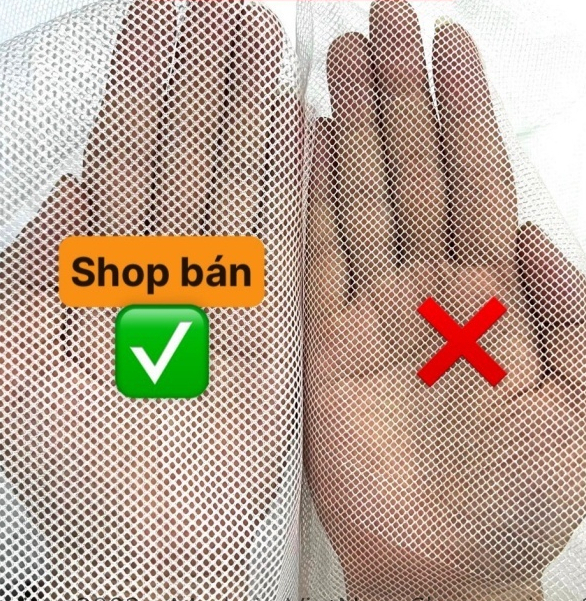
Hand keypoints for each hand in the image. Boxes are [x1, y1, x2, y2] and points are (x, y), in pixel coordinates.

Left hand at [0, 1, 300, 597]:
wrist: (150, 541)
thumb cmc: (78, 473)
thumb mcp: (7, 375)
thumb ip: (25, 277)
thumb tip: (65, 194)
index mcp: (100, 274)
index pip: (120, 156)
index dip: (132, 85)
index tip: (150, 15)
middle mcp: (166, 266)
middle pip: (183, 151)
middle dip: (198, 74)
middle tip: (220, 2)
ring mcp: (225, 287)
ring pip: (234, 177)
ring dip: (245, 107)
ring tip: (261, 35)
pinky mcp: (272, 318)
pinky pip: (280, 236)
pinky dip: (286, 180)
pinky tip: (292, 124)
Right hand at [304, 1, 585, 598]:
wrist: (448, 562)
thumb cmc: (518, 496)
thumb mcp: (581, 403)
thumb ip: (569, 314)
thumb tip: (536, 233)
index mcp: (489, 298)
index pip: (473, 180)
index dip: (463, 112)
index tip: (452, 44)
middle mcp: (426, 289)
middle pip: (411, 174)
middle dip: (400, 97)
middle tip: (383, 22)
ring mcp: (372, 311)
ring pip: (360, 202)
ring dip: (351, 133)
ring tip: (341, 64)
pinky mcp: (326, 343)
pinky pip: (315, 260)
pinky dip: (310, 205)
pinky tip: (305, 152)